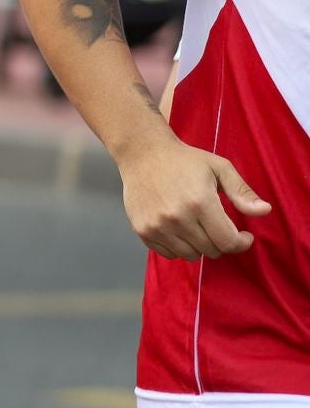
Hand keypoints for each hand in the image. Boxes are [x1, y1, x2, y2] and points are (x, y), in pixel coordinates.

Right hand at [117, 132, 269, 260]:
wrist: (142, 152)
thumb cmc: (184, 159)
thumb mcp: (219, 168)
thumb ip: (242, 192)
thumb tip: (265, 211)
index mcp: (200, 202)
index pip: (227, 241)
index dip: (241, 243)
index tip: (244, 236)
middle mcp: (177, 217)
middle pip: (211, 250)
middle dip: (220, 241)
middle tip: (218, 226)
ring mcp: (157, 225)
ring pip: (190, 255)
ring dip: (199, 246)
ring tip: (198, 227)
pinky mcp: (142, 230)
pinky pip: (169, 253)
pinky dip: (178, 247)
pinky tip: (179, 230)